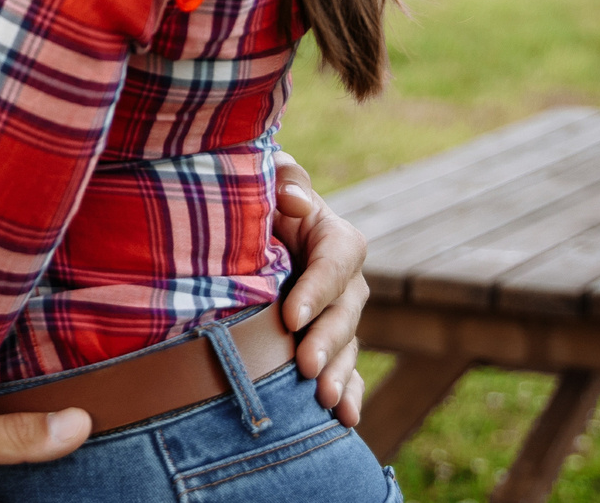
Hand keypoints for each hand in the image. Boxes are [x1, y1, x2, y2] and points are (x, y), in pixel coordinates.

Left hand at [272, 152, 370, 425]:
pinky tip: (346, 420)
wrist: (249, 237)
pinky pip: (349, 372)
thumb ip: (285, 180)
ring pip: (347, 347)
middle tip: (306, 367)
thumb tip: (292, 196)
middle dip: (327, 341)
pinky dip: (351, 395)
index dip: (317, 290)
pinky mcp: (332, 344)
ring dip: (339, 375)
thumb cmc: (257, 203)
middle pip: (345, 312)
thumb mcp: (269, 184)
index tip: (291, 318)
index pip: (335, 262)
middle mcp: (346, 281)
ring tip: (324, 400)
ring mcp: (341, 317)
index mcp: (334, 238)